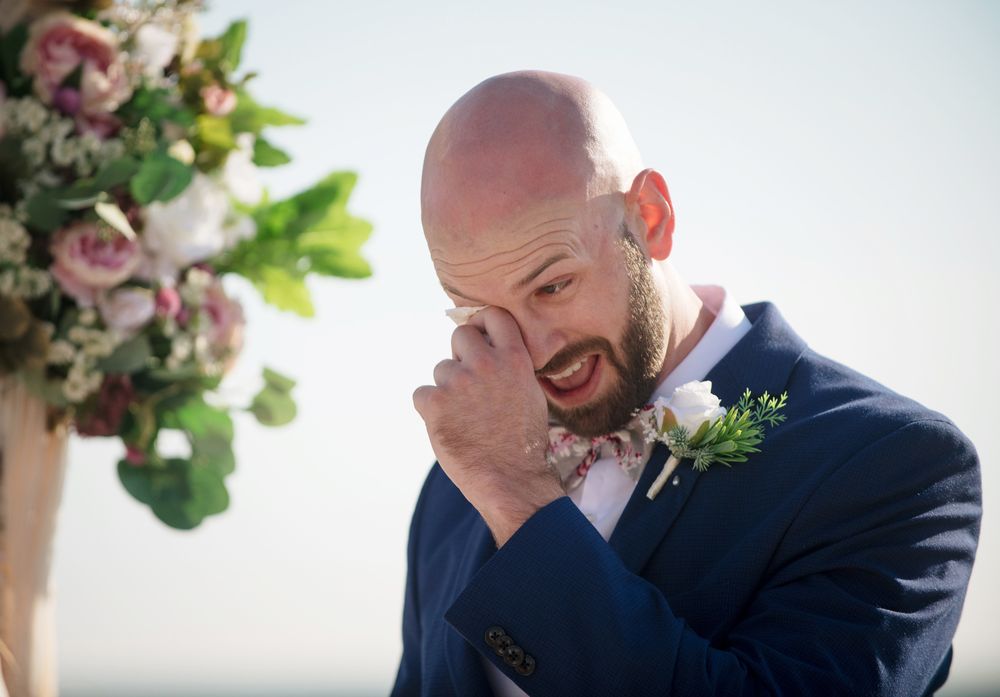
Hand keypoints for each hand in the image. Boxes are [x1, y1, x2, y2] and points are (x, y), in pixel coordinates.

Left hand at [413, 306, 564, 545]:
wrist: (510, 478)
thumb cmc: (523, 442)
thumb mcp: (531, 394)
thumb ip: (512, 367)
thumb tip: (492, 348)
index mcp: (513, 359)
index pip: (493, 315)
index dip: (483, 324)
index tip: (481, 336)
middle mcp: (485, 363)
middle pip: (460, 336)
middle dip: (461, 355)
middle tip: (469, 382)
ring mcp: (457, 382)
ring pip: (441, 370)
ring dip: (448, 388)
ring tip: (465, 416)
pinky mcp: (434, 403)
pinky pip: (422, 394)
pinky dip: (430, 409)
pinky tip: (448, 426)